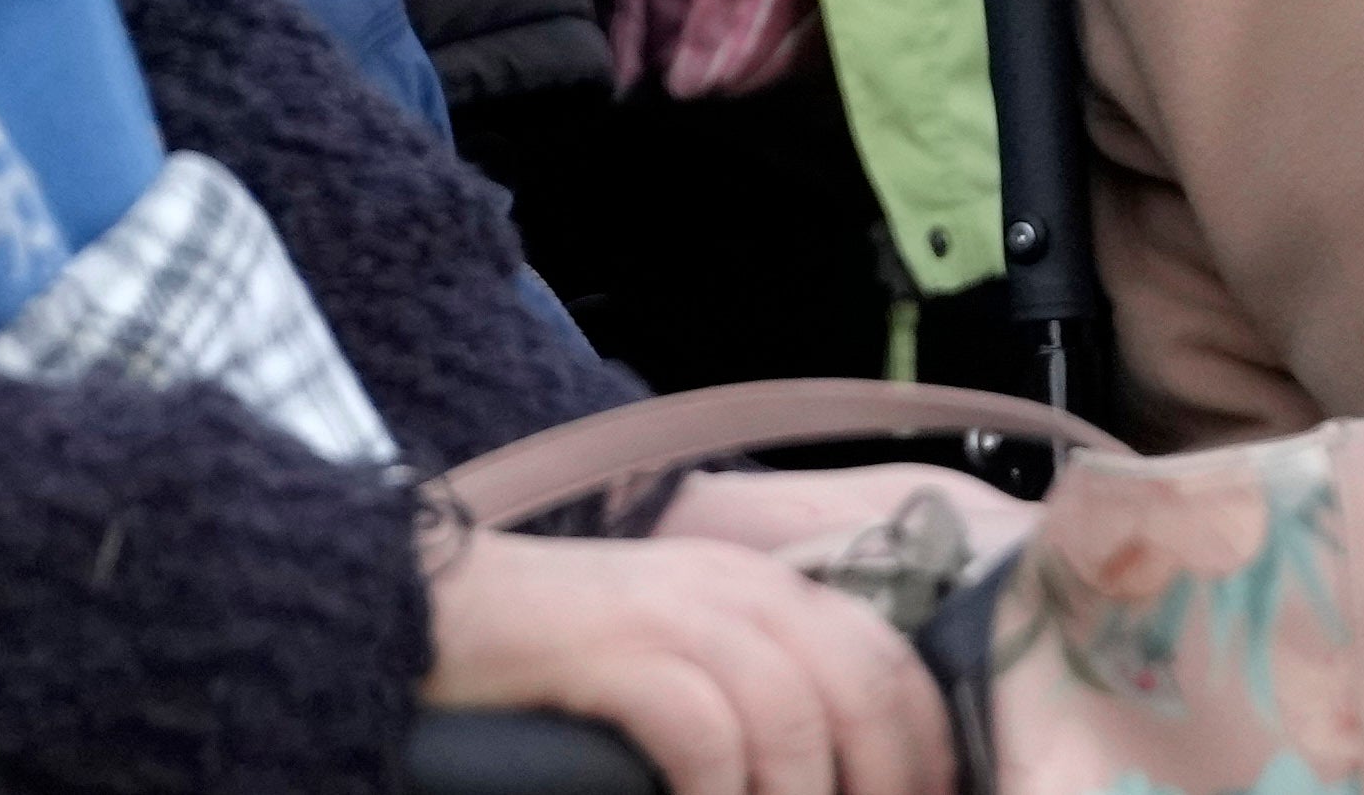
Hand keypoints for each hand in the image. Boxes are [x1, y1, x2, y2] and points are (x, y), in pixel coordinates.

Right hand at [423, 528, 955, 794]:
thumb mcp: (683, 656)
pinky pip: (707, 735)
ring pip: (796, 717)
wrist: (435, 607)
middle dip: (888, 778)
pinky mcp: (620, 650)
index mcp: (772, 587)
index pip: (891, 660)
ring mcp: (682, 612)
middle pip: (865, 687)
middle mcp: (744, 587)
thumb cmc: (564, 653)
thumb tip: (820, 770)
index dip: (928, 744)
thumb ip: (757, 696)